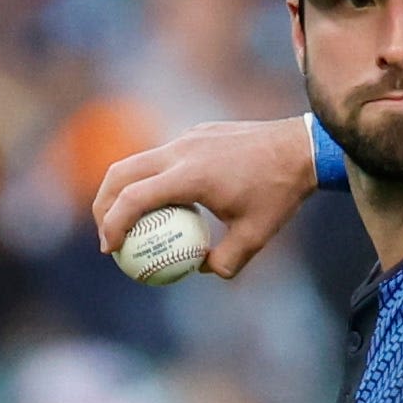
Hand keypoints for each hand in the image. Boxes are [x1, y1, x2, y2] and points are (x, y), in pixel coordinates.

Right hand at [93, 117, 316, 277]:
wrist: (300, 147)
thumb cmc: (280, 194)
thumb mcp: (256, 236)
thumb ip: (226, 261)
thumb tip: (201, 269)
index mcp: (190, 176)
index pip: (135, 198)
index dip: (114, 224)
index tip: (109, 249)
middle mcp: (181, 150)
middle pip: (121, 173)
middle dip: (103, 205)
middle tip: (106, 236)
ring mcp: (186, 138)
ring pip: (138, 161)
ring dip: (124, 190)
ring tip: (128, 222)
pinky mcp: (195, 133)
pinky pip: (162, 157)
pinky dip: (151, 179)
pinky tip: (164, 205)